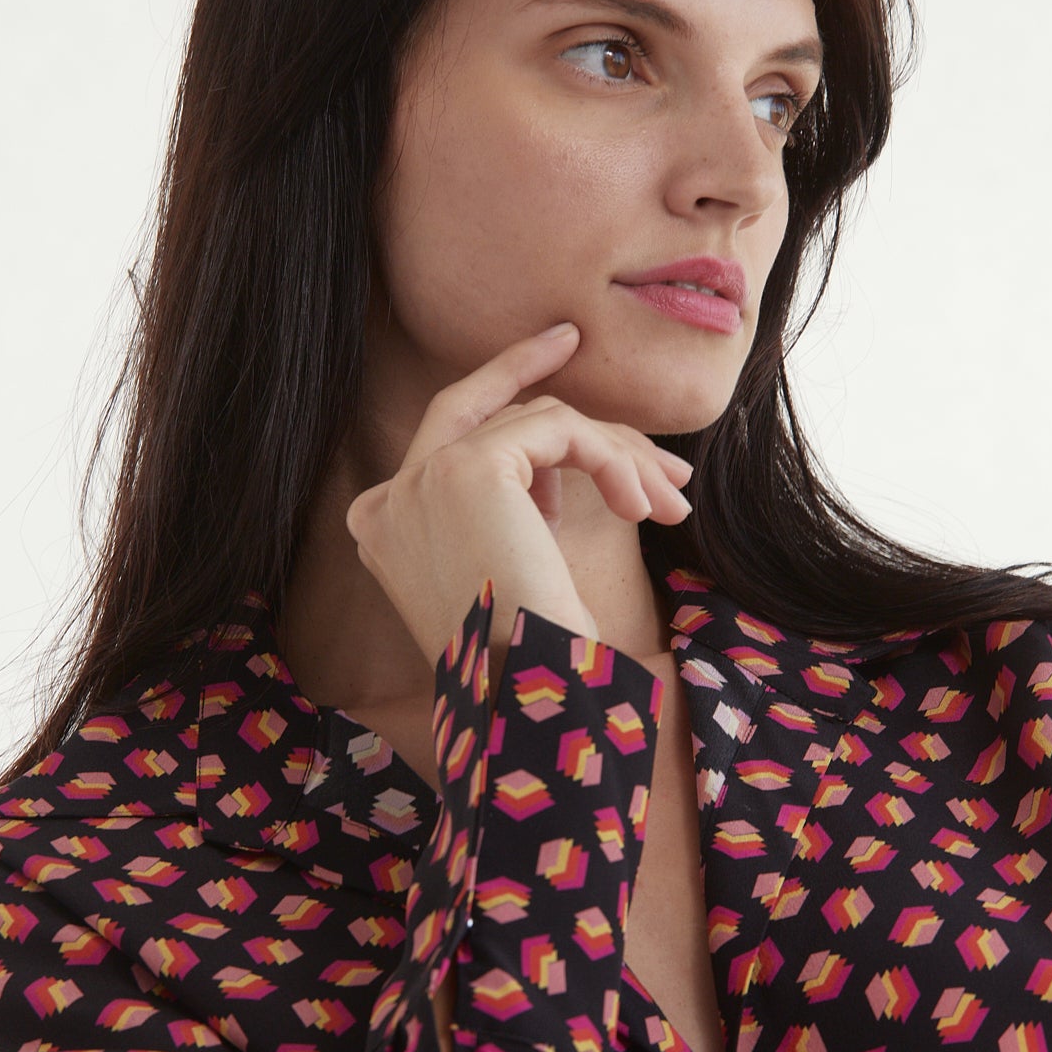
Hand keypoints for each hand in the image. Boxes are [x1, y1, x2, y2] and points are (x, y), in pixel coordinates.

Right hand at [345, 321, 693, 691]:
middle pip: (481, 412)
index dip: (502, 384)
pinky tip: (639, 506)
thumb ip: (506, 520)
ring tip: (666, 503)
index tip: (558, 356)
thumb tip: (553, 475)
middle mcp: (387, 500)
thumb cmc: (529, 662)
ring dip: (613, 454)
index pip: (445, 433)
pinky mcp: (466, 468)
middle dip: (548, 385)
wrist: (522, 695)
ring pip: (532, 421)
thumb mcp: (507, 582)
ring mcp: (418, 480)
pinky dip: (609, 458)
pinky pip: (556, 431)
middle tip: (597, 373)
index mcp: (385, 529)